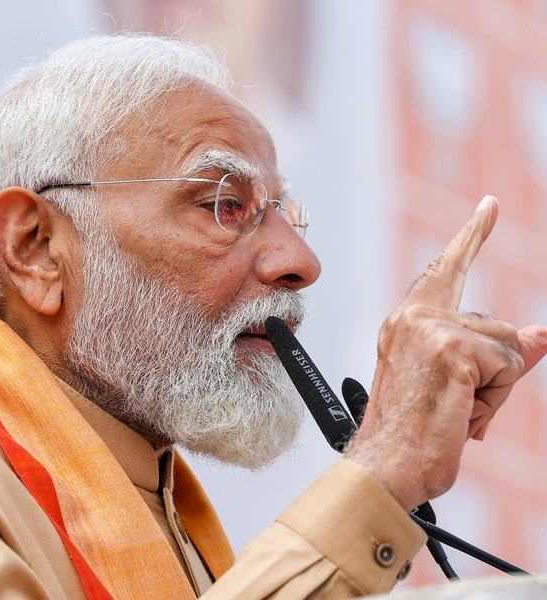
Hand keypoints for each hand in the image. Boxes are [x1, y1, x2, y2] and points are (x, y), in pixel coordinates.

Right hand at [344, 196, 546, 510]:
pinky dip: (494, 399)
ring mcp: (431, 329)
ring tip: (454, 412)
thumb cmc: (409, 433)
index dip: (472, 237)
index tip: (488, 207)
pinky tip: (459, 413)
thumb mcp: (452, 387)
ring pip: (505, 348)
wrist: (386, 464)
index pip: (446, 270)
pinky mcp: (454, 349)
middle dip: (494, 374)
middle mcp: (413, 317)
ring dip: (493, 390)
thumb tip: (542, 334)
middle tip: (456, 407)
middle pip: (495, 328)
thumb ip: (495, 354)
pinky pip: (508, 366)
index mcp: (405, 323)